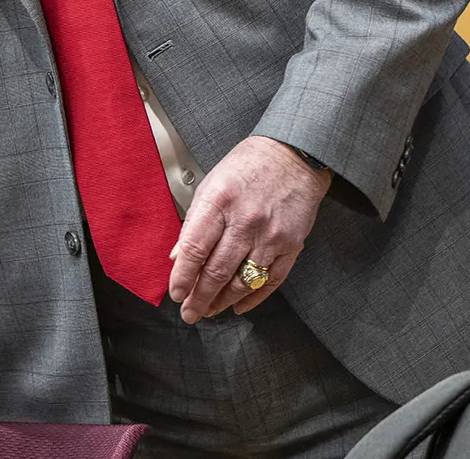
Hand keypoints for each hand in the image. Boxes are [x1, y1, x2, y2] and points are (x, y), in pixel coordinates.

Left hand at [167, 136, 330, 322]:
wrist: (293, 155)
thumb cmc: (247, 166)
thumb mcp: (211, 183)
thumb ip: (194, 221)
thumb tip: (178, 256)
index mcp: (219, 201)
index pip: (195, 248)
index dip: (183, 276)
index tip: (176, 293)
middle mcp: (245, 221)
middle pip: (217, 271)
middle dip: (200, 297)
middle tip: (190, 313)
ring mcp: (270, 235)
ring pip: (243, 281)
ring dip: (223, 301)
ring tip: (210, 311)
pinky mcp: (291, 245)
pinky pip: (271, 281)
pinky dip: (253, 298)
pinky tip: (239, 305)